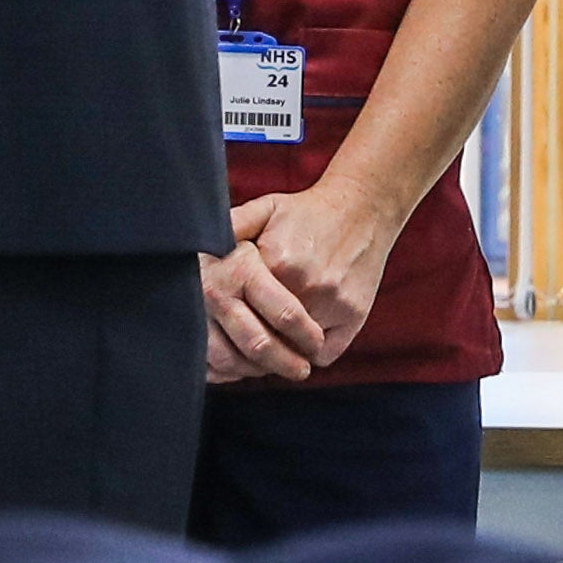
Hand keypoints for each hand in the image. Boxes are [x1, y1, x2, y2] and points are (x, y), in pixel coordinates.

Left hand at [202, 182, 392, 383]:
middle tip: (250, 341)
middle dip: (253, 347)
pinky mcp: (354, 316)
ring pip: (294, 351)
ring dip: (283, 353)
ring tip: (276, 339)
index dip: (232, 325)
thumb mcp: (265, 209)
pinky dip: (312, 353)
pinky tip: (304, 336)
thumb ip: (231, 227)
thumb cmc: (308, 213)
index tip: (230, 324)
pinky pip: (324, 355)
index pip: (240, 315)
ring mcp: (333, 303)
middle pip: (265, 339)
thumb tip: (199, 250)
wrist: (363, 207)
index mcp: (275, 262)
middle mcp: (305, 285)